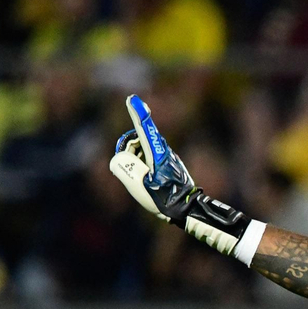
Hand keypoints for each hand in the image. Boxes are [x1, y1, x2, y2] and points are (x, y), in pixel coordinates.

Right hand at [109, 94, 260, 259]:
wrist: (186, 209)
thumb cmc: (163, 198)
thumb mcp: (139, 184)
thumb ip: (124, 166)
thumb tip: (121, 157)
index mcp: (157, 153)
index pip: (144, 128)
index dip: (137, 113)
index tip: (132, 99)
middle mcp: (163, 150)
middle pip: (138, 140)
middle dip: (129, 150)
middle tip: (134, 171)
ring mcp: (167, 155)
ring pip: (142, 150)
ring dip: (136, 160)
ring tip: (144, 180)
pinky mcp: (168, 162)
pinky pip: (148, 158)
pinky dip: (143, 165)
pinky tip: (149, 182)